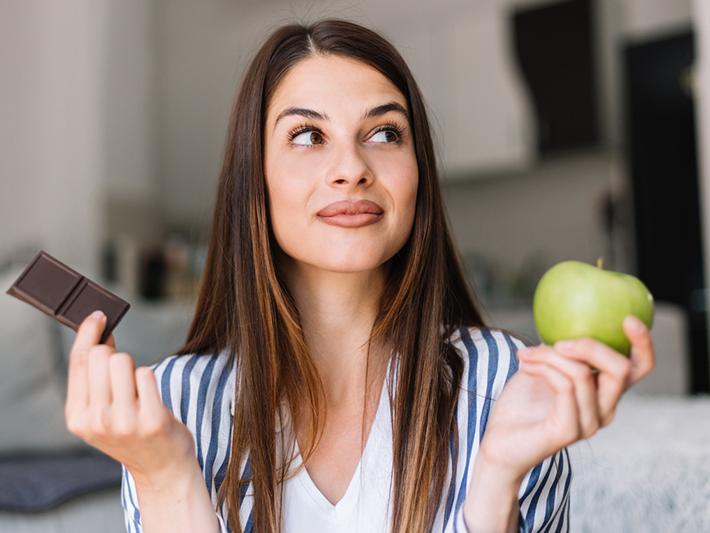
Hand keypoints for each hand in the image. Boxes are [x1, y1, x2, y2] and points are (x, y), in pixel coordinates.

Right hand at [64, 310, 196, 487]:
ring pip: (123, 361)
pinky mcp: (151, 420)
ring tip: (139, 393)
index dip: (88, 333)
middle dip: (116, 356)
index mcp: (77, 418)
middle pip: (101, 356)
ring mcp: (123, 422)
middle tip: (125, 376)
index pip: (79, 362)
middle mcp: (96, 421)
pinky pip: (146, 374)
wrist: (162, 469)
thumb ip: (95, 378)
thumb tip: (101, 335)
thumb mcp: (103, 411)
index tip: (98, 316)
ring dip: (134, 368)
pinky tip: (152, 400)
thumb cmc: (133, 433)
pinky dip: (150, 379)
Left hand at [476, 315, 654, 482]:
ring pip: (584, 374)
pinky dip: (544, 368)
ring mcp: (588, 423)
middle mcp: (604, 410)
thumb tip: (564, 313)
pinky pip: (564, 386)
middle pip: (620, 369)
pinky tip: (524, 364)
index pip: (639, 368)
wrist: (499, 442)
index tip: (627, 318)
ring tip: (525, 354)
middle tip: (558, 340)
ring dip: (551, 355)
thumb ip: (560, 347)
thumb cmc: (521, 403)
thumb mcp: (542, 365)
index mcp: (604, 393)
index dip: (642, 343)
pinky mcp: (568, 431)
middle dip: (591, 346)